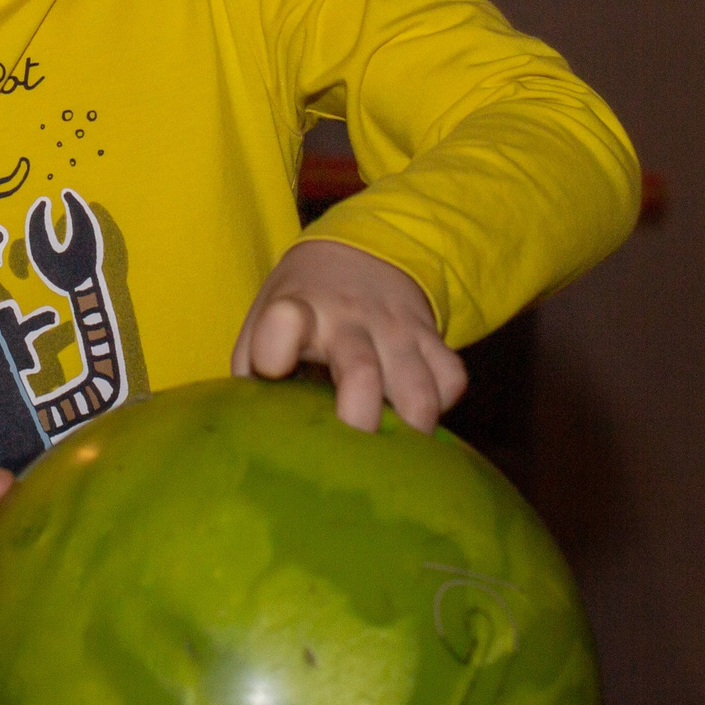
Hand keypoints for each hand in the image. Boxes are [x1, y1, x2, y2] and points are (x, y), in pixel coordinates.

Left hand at [230, 240, 467, 432]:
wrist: (363, 249)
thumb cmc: (303, 305)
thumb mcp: (265, 321)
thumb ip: (252, 371)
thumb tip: (253, 434)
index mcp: (297, 312)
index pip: (284, 321)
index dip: (276, 346)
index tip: (274, 369)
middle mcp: (348, 319)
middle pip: (361, 375)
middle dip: (358, 423)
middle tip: (348, 455)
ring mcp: (395, 329)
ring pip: (418, 393)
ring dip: (408, 432)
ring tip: (390, 451)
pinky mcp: (431, 335)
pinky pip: (451, 380)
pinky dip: (441, 406)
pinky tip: (415, 411)